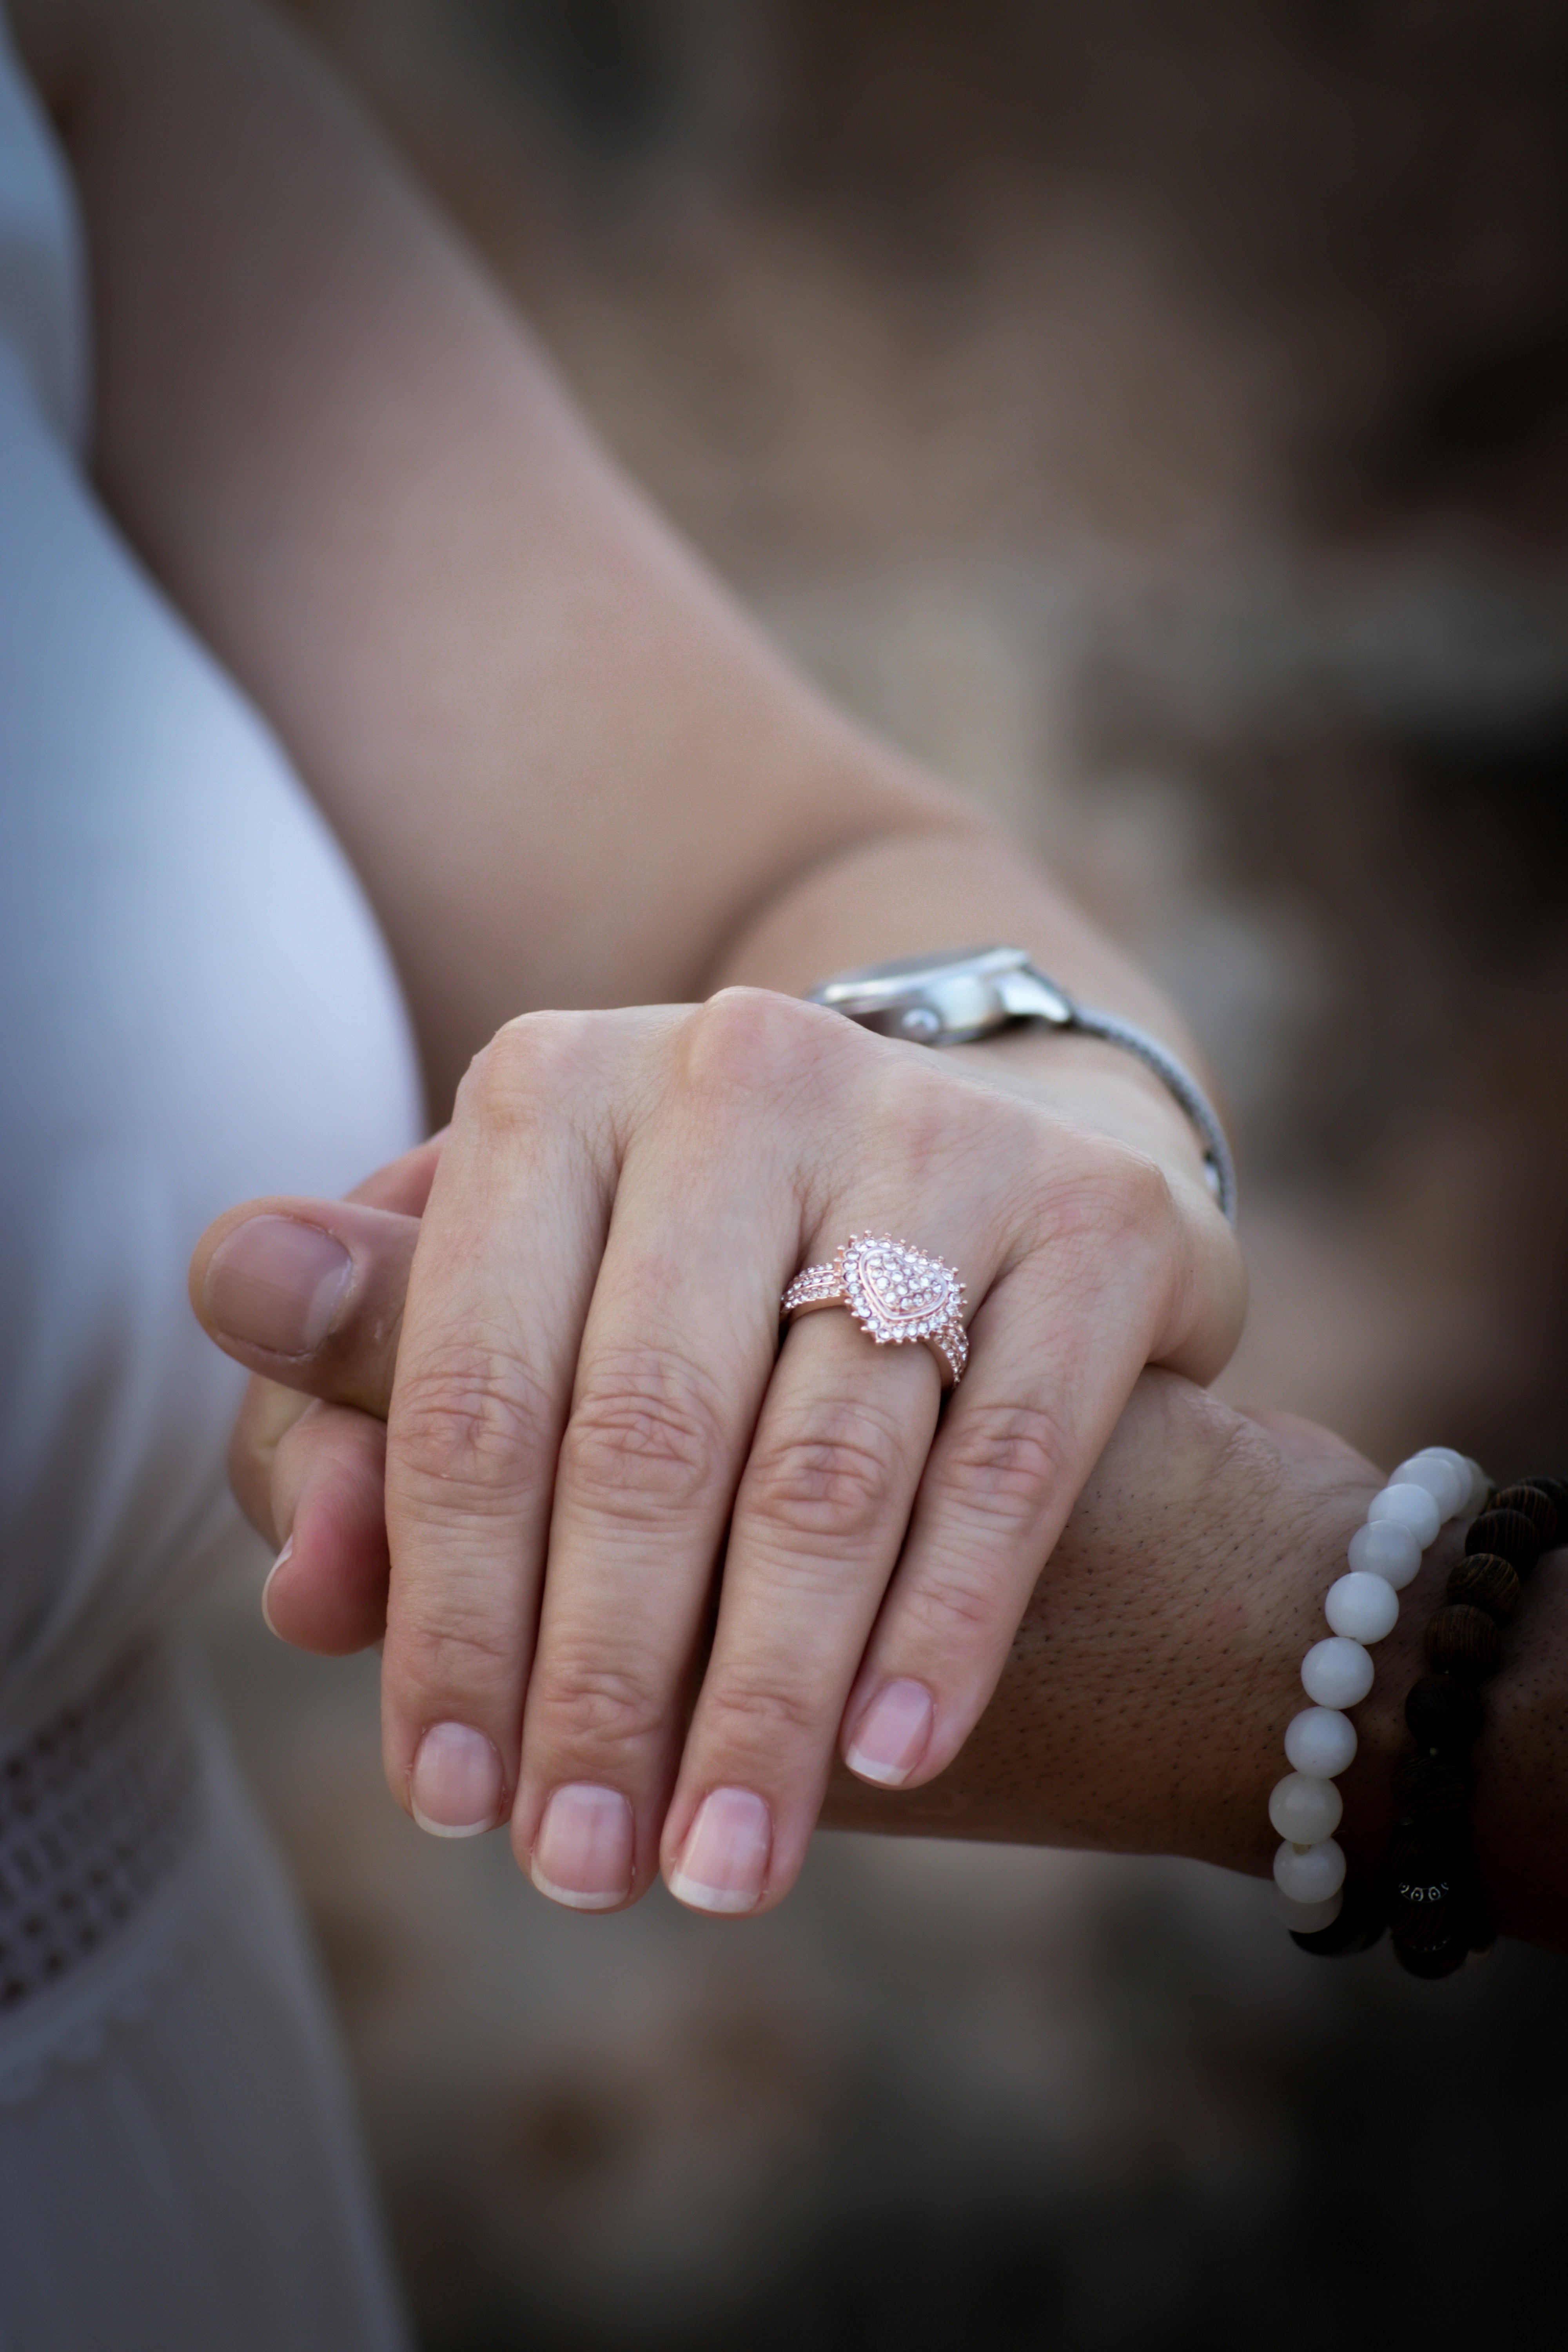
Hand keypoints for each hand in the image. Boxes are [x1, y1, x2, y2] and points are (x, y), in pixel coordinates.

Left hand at [192, 988, 1241, 1915]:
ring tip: (720, 1867)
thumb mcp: (518, 1327)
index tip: (441, 1795)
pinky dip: (941, 1625)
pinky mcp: (1093, 1215)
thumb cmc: (697, 1295)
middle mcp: (739, 1069)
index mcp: (554, 1088)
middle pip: (647, 1434)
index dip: (444, 1614)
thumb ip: (378, 1447)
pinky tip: (891, 1760)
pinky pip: (1008, 1460)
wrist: (975, 1185)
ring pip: (825, 1468)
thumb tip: (295, 1588)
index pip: (468, 1390)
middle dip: (603, 1684)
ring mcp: (933, 1129)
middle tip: (578, 1868)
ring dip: (763, 1700)